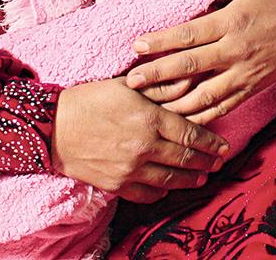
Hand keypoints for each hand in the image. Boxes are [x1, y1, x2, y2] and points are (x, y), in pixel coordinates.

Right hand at [51, 77, 228, 202]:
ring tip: (201, 179)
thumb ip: (162, 87)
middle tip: (218, 163)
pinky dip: (160, 192)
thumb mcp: (128, 85)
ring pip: (169, 179)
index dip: (211, 143)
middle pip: (185, 159)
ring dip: (189, 180)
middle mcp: (144, 146)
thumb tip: (191, 82)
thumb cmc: (90, 100)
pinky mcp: (115, 184)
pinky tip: (168, 188)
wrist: (51, 127)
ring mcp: (130, 168)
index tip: (223, 147)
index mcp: (150, 119)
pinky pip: (145, 194)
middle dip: (206, 162)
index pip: (191, 134)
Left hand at [126, 0, 275, 124]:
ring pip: (203, 95)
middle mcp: (235, 50)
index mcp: (231, 22)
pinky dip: (199, 117)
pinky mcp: (250, 90)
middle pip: (190, 66)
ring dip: (174, 102)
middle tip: (131, 82)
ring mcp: (243, 74)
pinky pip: (221, 108)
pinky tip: (179, 121)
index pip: (189, 34)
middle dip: (158, 74)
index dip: (161, 41)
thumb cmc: (275, 2)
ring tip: (149, 107)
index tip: (137, 46)